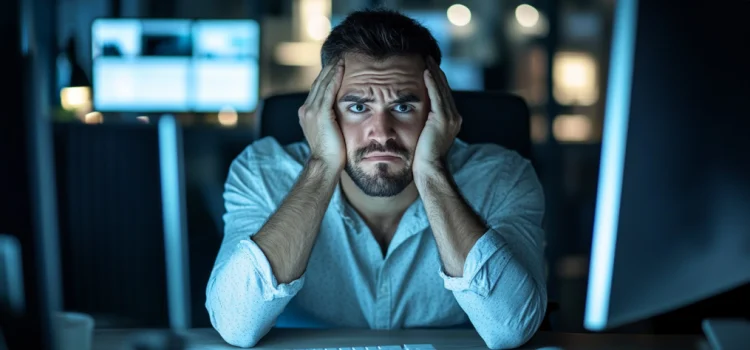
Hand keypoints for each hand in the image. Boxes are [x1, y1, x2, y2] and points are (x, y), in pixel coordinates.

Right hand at [298, 59, 345, 170]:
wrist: (325, 165)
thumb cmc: (331, 152)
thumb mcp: (328, 131)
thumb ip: (330, 118)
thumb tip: (340, 111)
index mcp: (306, 113)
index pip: (317, 89)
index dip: (326, 76)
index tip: (336, 66)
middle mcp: (306, 109)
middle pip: (318, 83)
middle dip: (329, 69)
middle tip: (339, 56)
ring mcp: (311, 111)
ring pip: (322, 84)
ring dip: (332, 69)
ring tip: (342, 58)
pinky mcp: (320, 114)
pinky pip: (328, 91)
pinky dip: (334, 78)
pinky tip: (342, 69)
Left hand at [414, 57, 461, 176]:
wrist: (428, 170)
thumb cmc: (421, 157)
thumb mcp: (424, 135)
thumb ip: (424, 122)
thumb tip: (413, 112)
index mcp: (451, 119)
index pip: (442, 93)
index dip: (435, 78)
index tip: (426, 65)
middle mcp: (454, 116)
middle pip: (444, 87)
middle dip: (435, 71)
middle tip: (426, 56)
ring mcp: (451, 117)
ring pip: (441, 88)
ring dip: (433, 72)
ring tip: (425, 59)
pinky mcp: (443, 119)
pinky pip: (437, 96)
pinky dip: (431, 82)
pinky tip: (425, 71)